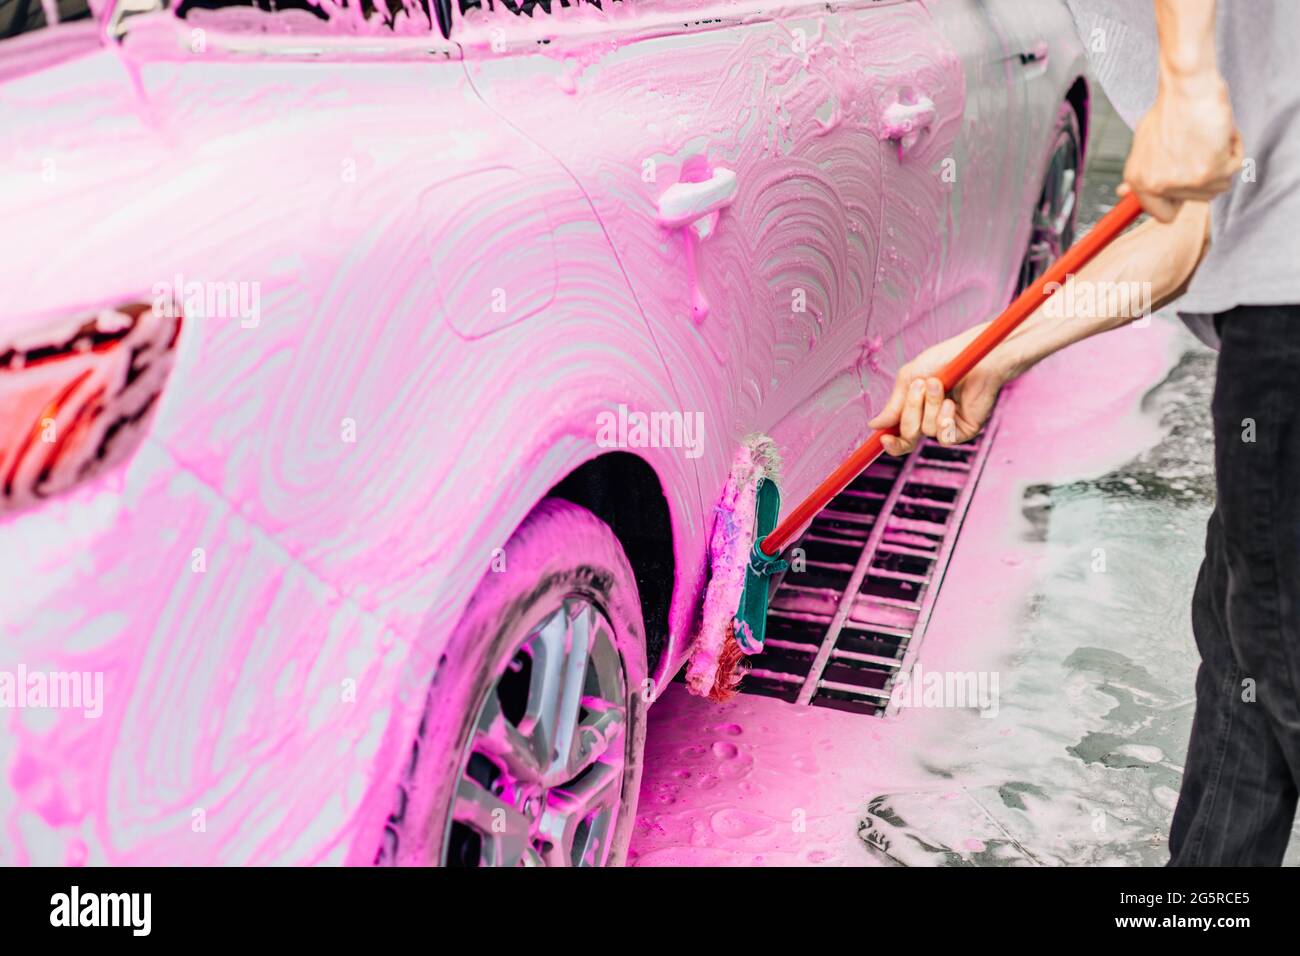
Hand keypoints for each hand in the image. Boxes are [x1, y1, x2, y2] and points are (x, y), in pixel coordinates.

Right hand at [867, 323, 1010, 456]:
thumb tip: (874, 426)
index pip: (898, 436)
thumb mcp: (910, 378)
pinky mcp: (964, 430)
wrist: (975, 355)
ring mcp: (947, 426)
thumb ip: (894, 405)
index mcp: (915, 411)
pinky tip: (951, 402)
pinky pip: (945, 437)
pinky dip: (944, 419)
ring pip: (926, 431)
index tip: (882, 438)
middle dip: (910, 410)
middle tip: (920, 386)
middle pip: (908, 435)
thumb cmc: (944, 359)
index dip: (890, 442)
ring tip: (940, 384)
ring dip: (930, 406)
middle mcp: (929, 421)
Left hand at [1123, 75, 1241, 221]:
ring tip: (1206, 136)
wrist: (1188, 87)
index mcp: (1138, 180)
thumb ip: (1141, 171)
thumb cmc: (1169, 109)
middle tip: (1198, 145)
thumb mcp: (1144, 144)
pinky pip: (1234, 169)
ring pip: (1218, 186)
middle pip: (1197, 199)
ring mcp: (1182, 182)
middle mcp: (1157, 185)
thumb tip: (1122, 193)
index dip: (1179, 200)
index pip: (1163, 215)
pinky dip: (1234, 149)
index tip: (1186, 184)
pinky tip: (1220, 132)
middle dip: (1204, 174)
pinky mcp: (1208, 173)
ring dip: (1220, 161)